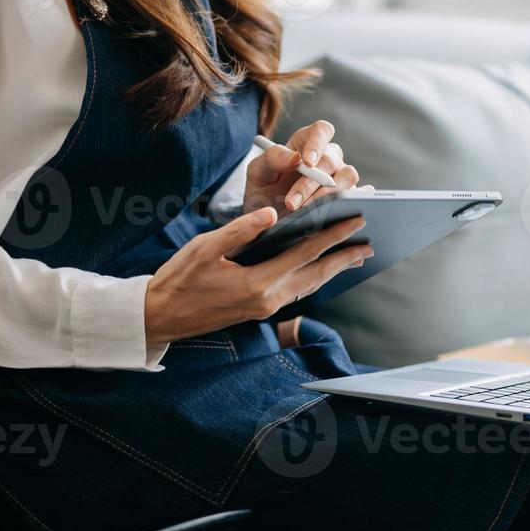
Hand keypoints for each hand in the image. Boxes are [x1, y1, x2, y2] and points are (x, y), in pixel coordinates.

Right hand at [144, 207, 373, 348]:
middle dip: (343, 258)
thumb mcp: (205, 248)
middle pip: (316, 274)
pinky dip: (313, 278)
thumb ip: (241, 231)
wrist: (161, 317)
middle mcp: (268, 299)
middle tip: (369, 243)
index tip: (355, 222)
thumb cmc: (178, 279)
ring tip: (355, 257)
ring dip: (332, 270)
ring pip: (308, 286)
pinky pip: (295, 292)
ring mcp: (264, 308)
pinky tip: (320, 271)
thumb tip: (272, 214)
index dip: (333, 237)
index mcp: (257, 283)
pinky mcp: (258, 310)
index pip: (305, 254)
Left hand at [244, 120, 362, 214]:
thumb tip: (295, 156)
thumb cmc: (264, 190)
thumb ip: (271, 159)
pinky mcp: (349, 198)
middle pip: (331, 160)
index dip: (317, 143)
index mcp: (306, 143)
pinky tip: (333, 217)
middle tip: (291, 203)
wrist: (269, 220)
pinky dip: (350, 205)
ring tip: (305, 212)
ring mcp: (341, 178)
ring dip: (327, 196)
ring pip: (348, 177)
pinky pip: (358, 197)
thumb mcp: (257, 173)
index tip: (306, 163)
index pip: (321, 130)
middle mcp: (328, 158)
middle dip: (310, 183)